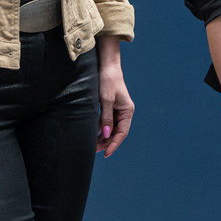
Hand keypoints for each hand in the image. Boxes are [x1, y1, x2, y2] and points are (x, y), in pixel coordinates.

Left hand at [95, 38, 134, 157]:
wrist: (107, 67)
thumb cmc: (108, 81)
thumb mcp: (106, 100)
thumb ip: (106, 118)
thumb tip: (106, 134)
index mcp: (127, 111)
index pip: (122, 132)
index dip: (114, 144)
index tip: (106, 153)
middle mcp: (124, 112)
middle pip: (117, 132)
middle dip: (107, 142)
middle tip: (95, 151)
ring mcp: (117, 110)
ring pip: (111, 128)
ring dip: (103, 137)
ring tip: (92, 146)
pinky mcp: (110, 107)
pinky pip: (107, 122)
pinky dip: (101, 129)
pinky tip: (93, 135)